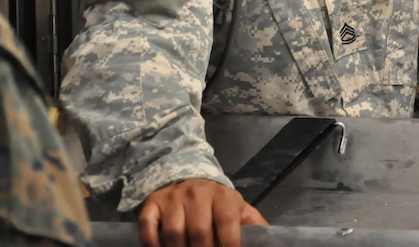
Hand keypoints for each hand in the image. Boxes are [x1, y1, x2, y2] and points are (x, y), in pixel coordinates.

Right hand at [138, 178, 266, 246]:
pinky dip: (153, 244)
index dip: (229, 245)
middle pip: (199, 232)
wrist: (188, 178)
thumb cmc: (217, 203)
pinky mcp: (153, 203)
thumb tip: (268, 240)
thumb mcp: (238, 209)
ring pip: (174, 233)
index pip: (227, 222)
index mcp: (223, 196)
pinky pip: (149, 228)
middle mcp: (197, 193)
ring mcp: (173, 198)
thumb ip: (253, 225)